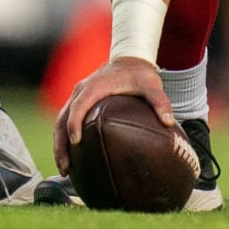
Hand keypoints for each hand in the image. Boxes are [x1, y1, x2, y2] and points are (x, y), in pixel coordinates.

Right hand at [52, 57, 172, 175]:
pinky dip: (63, 139)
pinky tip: (69, 157)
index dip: (75, 123)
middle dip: (61, 144)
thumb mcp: (152, 85)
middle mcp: (81, 91)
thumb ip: (160, 102)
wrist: (129, 59)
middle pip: (62, 118)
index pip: (79, 105)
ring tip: (65, 169)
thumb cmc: (140, 74)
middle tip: (66, 168)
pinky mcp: (77, 102)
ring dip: (59, 145)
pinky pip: (64, 121)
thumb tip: (170, 123)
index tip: (76, 142)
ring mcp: (76, 96)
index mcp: (95, 86)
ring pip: (59, 122)